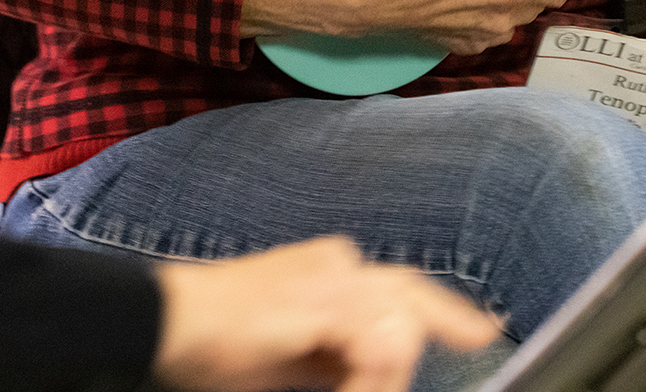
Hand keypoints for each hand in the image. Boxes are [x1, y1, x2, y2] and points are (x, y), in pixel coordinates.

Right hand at [153, 236, 498, 391]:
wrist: (162, 320)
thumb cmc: (218, 340)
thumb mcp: (294, 352)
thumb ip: (337, 354)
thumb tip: (384, 369)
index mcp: (331, 268)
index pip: (400, 286)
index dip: (442, 310)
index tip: (478, 329)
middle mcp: (335, 265)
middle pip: (407, 290)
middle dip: (448, 318)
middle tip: (483, 336)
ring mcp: (327, 280)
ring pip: (393, 317)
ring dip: (391, 369)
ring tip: (373, 391)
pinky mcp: (316, 303)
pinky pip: (371, 341)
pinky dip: (374, 373)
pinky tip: (365, 390)